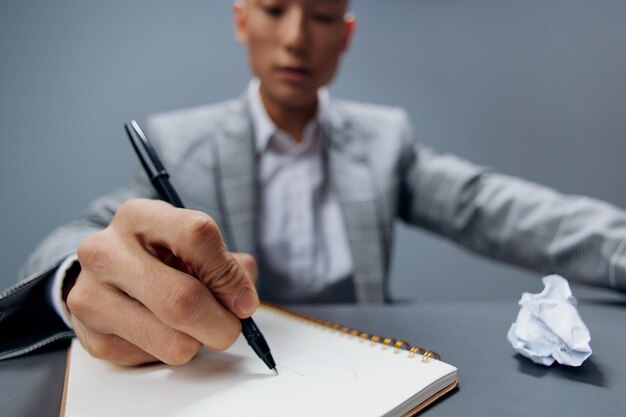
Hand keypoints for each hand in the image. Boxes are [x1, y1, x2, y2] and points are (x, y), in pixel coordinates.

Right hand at [66, 199, 259, 365]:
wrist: (106, 276)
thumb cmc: (162, 257)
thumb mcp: (196, 246)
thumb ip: (229, 268)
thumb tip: (242, 302)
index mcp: (139, 217)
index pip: (197, 235)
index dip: (229, 274)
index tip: (243, 298)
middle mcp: (107, 251)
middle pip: (182, 299)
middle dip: (221, 323)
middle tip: (231, 326)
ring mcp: (92, 295)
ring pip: (173, 341)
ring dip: (199, 342)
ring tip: (194, 326)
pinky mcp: (93, 337)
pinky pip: (155, 359)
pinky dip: (173, 350)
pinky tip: (162, 330)